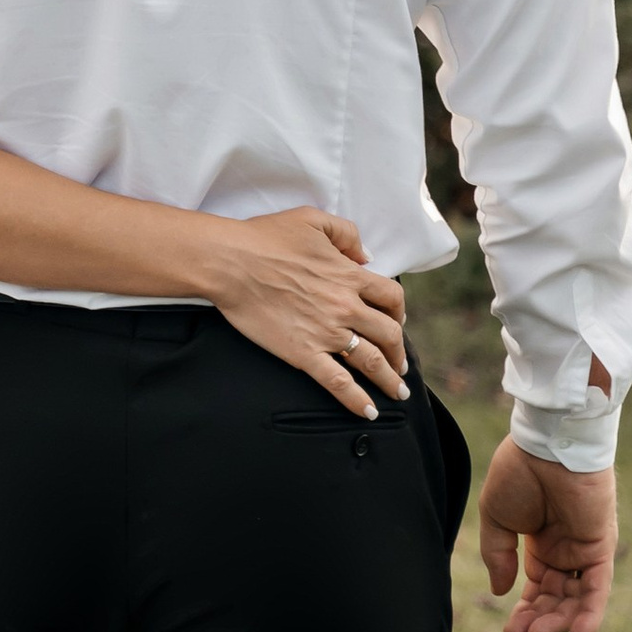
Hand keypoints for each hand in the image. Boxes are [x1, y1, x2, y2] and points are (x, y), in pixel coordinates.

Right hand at [202, 208, 409, 417]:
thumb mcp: (312, 219)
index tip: (397, 323)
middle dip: (399, 353)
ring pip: (371, 362)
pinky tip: (367, 412)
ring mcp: (327, 332)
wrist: (231, 262)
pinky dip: (356, 400)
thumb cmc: (265, 237)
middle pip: (389, 335)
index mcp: (349, 276)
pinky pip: (339, 383)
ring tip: (397, 394)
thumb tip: (365, 255)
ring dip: (389, 380)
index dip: (399, 313)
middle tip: (400, 366)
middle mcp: (346, 306)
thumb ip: (346, 233)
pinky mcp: (304, 353)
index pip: (391, 298)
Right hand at [479, 440, 616, 631]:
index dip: (524, 611)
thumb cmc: (518, 472)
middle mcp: (566, 550)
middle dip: (540, 620)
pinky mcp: (602, 546)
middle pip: (557, 598)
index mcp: (541, 543)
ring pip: (577, 598)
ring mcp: (585, 549)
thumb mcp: (496, 518)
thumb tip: (500, 591)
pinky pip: (598, 587)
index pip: (537, 588)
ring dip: (561, 621)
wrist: (545, 445)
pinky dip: (591, 613)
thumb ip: (497, 555)